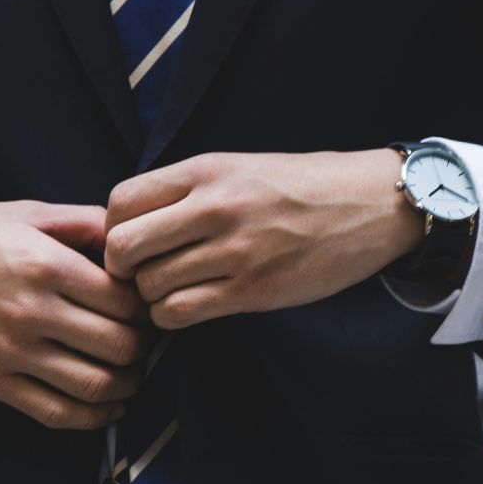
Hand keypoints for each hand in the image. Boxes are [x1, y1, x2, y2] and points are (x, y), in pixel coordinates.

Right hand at [0, 200, 154, 428]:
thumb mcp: (26, 213)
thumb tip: (133, 237)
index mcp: (44, 264)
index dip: (147, 305)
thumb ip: (84, 223)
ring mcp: (10, 352)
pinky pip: (56, 413)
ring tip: (133, 372)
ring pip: (95, 386)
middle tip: (146, 338)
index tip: (147, 303)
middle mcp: (30, 311)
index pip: (124, 300)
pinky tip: (109, 405)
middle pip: (119, 346)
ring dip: (128, 385)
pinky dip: (94, 417)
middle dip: (143, 346)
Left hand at [103, 150, 423, 329]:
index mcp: (206, 170)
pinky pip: (180, 312)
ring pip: (149, 287)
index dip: (112, 228)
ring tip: (171, 290)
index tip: (131, 241)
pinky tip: (189, 306)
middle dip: (122, 268)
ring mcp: (235, 251)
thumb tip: (128, 222)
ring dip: (150, 296)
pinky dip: (172, 316)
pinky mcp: (253, 290)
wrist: (369, 204)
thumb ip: (186, 190)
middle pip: (123, 247)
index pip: (120, 201)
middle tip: (140, 273)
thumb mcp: (238, 167)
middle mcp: (214, 207)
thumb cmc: (299, 186)